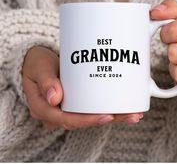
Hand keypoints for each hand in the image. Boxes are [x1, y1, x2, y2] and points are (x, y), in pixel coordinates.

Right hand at [23, 46, 142, 129]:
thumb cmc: (37, 64)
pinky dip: (109, 108)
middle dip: (109, 119)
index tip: (108, 116)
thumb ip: (46, 82)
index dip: (89, 120)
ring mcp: (68, 109)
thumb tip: (55, 98)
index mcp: (45, 109)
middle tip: (131, 115)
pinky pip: (92, 109)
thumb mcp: (39, 69)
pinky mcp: (76, 102)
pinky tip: (124, 107)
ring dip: (114, 116)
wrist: (38, 62)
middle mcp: (58, 113)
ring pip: (91, 116)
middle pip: (85, 121)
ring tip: (134, 113)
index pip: (68, 120)